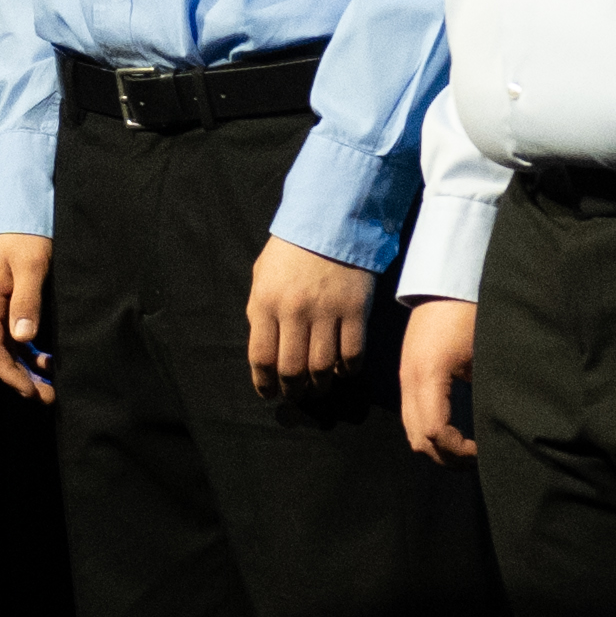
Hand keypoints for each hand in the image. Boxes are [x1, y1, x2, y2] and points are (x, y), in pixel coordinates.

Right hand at [0, 229, 55, 401]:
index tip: (32, 391)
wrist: (18, 205)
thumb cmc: (25, 233)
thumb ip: (26, 301)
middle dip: (20, 377)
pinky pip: (10, 333)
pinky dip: (27, 350)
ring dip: (25, 366)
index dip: (11, 374)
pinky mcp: (3, 298)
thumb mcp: (31, 265)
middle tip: (48, 397)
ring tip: (49, 384)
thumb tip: (24, 338)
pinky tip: (45, 358)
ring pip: (4, 345)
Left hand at [245, 239, 378, 393]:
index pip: (261, 357)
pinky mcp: (355, 311)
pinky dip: (347, 370)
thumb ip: (260, 312)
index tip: (269, 393)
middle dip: (293, 391)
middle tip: (296, 395)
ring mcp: (327, 312)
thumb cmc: (291, 250)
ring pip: (322, 368)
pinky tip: (343, 370)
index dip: (264, 384)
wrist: (330, 221)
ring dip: (320, 386)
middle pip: (292, 369)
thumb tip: (266, 352)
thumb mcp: (262, 276)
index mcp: (266, 303)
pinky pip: (352, 354)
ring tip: (319, 388)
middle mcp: (294, 312)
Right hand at [395, 296, 478, 463]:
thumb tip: (500, 425)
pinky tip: (455, 430)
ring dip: (437, 446)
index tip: (483, 451)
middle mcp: (409, 381)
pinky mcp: (408, 375)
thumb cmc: (470, 312)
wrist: (444, 282)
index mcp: (428, 375)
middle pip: (418, 439)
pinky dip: (430, 432)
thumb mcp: (484, 352)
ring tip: (466, 450)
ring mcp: (405, 378)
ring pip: (412, 431)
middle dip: (447, 457)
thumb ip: (487, 389)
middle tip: (477, 459)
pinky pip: (412, 416)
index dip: (459, 451)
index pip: (435, 432)